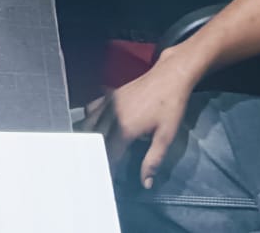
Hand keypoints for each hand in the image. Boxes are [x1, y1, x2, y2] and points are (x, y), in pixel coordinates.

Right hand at [81, 51, 197, 189]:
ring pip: (89, 123)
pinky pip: (92, 109)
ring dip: (89, 137)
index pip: (109, 153)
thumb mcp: (166, 136)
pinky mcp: (109, 95)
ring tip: (91, 149)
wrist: (169, 76)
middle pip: (95, 139)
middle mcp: (112, 115)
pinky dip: (89, 119)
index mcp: (125, 128)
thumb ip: (153, 160)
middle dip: (95, 153)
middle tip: (95, 164)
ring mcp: (108, 102)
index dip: (107, 167)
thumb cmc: (171, 107)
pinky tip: (94, 125)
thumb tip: (146, 183)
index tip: (104, 177)